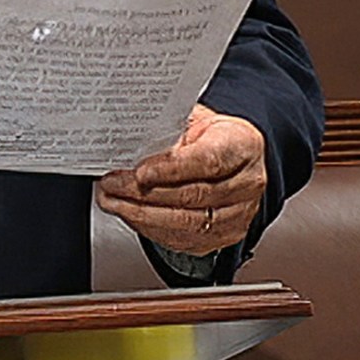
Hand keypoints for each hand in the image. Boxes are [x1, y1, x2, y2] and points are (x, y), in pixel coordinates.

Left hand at [95, 104, 266, 256]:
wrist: (234, 156)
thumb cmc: (212, 135)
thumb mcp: (194, 119)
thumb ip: (167, 130)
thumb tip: (128, 142)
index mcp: (243, 145)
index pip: (208, 161)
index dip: (171, 169)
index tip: (139, 172)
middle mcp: (247, 183)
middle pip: (193, 196)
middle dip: (144, 193)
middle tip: (112, 185)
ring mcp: (239, 214)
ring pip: (187, 223)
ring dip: (142, 215)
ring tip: (113, 202)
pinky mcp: (225, 236)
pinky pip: (184, 240)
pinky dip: (151, 230)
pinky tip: (131, 216)